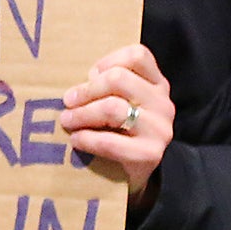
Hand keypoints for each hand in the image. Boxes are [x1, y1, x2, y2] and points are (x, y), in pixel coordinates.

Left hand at [60, 43, 174, 207]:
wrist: (138, 174)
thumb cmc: (121, 130)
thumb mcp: (121, 101)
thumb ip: (106, 86)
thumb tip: (75, 88)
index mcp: (157, 84)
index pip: (138, 55)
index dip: (109, 60)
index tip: (90, 75)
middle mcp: (162, 103)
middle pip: (118, 78)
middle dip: (86, 90)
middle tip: (68, 101)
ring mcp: (159, 129)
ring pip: (113, 107)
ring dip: (82, 113)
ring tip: (67, 120)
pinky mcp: (150, 154)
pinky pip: (110, 142)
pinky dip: (88, 139)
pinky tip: (76, 140)